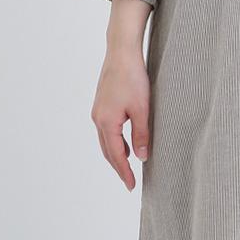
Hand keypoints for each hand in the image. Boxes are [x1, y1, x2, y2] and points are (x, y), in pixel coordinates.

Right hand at [92, 43, 149, 189]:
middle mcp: (98, 119)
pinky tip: (126, 144)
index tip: (131, 186)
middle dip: (118, 167)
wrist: (121, 52)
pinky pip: (107, 130)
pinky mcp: (102, 104)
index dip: (124, 172)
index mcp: (107, 122)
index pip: (116, 155)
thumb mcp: (142, 109)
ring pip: (106, 141)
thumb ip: (141, 135)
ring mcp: (98, 111)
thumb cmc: (133, 78)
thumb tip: (142, 158)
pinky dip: (115, 142)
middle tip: (129, 182)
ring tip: (128, 167)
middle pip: (107, 151)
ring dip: (116, 155)